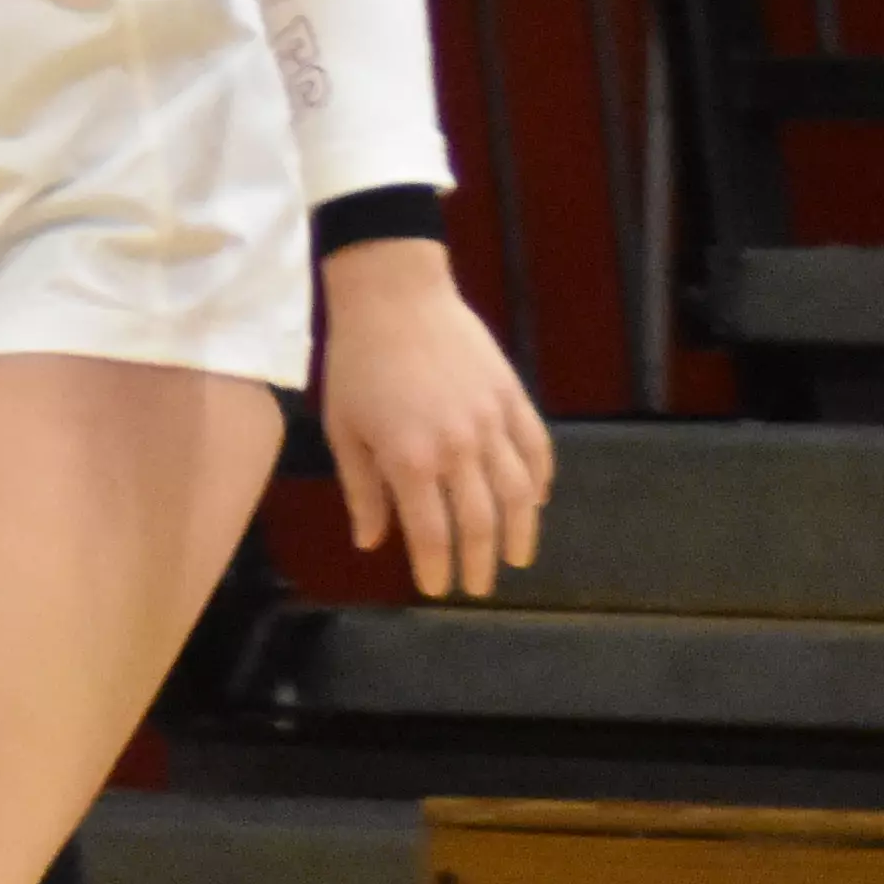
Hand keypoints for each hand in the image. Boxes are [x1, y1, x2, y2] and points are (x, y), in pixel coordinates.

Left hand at [319, 235, 552, 599]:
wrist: (394, 294)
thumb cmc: (357, 361)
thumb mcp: (343, 430)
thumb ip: (361, 490)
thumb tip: (371, 543)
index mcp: (410, 460)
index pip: (431, 534)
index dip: (436, 568)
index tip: (437, 588)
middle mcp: (457, 448)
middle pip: (479, 522)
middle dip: (480, 562)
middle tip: (479, 586)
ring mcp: (490, 421)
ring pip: (518, 492)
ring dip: (521, 532)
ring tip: (518, 558)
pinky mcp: (511, 395)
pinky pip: (536, 447)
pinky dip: (540, 479)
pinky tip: (535, 500)